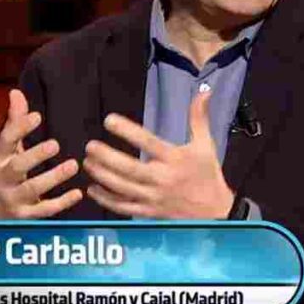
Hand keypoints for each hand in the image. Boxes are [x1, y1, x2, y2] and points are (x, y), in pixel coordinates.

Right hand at [0, 89, 82, 219]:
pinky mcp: (25, 216)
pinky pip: (44, 210)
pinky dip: (61, 203)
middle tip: (55, 144)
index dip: (19, 128)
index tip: (37, 115)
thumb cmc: (4, 172)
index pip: (5, 141)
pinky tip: (78, 193)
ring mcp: (13, 198)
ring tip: (73, 165)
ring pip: (33, 189)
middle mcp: (3, 178)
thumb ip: (14, 121)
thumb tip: (16, 92)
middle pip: (18, 167)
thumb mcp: (6, 149)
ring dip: (53, 178)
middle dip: (35, 156)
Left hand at [83, 89, 234, 218]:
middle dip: (107, 157)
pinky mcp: (150, 212)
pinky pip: (124, 207)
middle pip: (129, 168)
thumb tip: (204, 91)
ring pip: (122, 188)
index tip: (109, 120)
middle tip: (90, 146)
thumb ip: (199, 117)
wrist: (215, 212)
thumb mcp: (206, 144)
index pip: (148, 142)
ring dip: (102, 175)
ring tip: (88, 162)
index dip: (127, 130)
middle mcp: (163, 179)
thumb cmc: (208, 175)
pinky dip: (106, 199)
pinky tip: (93, 188)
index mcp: (175, 159)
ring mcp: (154, 198)